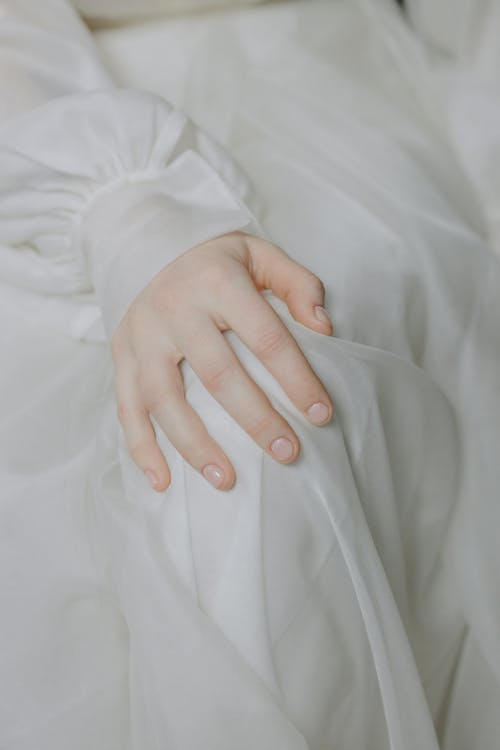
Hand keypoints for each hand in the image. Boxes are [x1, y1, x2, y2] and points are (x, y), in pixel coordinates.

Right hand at [111, 230, 333, 491]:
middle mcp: (174, 308)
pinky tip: (163, 481)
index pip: (265, 337)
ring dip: (195, 445)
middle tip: (288, 453)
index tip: (321, 415)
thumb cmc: (214, 259)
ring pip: (165, 400)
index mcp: (216, 282)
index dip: (296, 379)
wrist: (144, 242)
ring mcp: (141, 335)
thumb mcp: (259, 254)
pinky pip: (127, 408)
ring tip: (227, 480)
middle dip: (256, 420)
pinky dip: (141, 448)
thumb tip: (323, 327)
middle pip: (218, 375)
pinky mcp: (121, 355)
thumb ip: (297, 284)